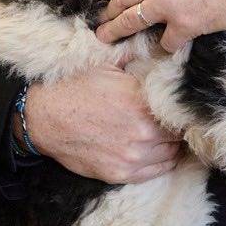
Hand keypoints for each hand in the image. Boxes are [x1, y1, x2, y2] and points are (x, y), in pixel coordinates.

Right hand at [24, 66, 181, 182]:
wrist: (43, 117)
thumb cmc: (74, 89)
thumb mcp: (106, 67)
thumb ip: (135, 63)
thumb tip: (157, 52)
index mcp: (141, 102)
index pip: (179, 111)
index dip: (181, 109)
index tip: (181, 107)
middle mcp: (142, 131)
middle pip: (178, 134)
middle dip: (178, 127)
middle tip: (177, 123)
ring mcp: (132, 155)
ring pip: (171, 154)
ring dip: (172, 145)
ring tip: (169, 137)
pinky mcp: (120, 173)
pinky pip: (156, 171)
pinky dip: (162, 162)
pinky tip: (160, 153)